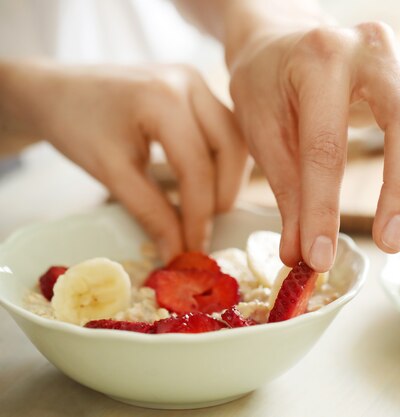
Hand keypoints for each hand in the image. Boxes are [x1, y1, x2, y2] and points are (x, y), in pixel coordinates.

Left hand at [4, 63, 246, 259]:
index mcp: (163, 98)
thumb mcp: (110, 172)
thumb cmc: (75, 125)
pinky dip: (221, 161)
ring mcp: (195, 81)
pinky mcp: (197, 88)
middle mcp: (188, 82)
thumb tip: (179, 252)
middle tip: (204, 228)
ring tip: (205, 209)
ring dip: (227, 178)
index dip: (199, 214)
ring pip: (234, 138)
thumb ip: (149, 212)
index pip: (197, 166)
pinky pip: (225, 129)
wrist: (58, 91)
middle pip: (230, 147)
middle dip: (223, 194)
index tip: (194, 249)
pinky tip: (206, 184)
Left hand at [226, 22, 399, 271]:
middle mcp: (371, 49)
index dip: (323, 209)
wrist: (285, 43)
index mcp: (319, 59)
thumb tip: (302, 257)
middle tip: (389, 243)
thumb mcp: (263, 133)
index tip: (320, 257)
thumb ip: (288, 193)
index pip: (326, 145)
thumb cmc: (269, 86)